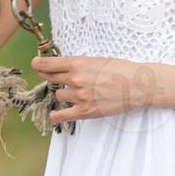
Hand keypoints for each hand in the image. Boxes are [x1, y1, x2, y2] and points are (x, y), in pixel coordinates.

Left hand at [30, 55, 166, 122]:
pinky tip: (57, 114)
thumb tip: (63, 67)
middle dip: (53, 78)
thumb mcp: (97, 60)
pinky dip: (56, 115)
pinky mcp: (85, 111)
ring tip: (78, 93)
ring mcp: (79, 96)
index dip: (38, 64)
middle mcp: (76, 79)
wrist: (138, 85)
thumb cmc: (120, 70)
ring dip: (64, 94)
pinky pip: (60, 115)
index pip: (47, 64)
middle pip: (50, 79)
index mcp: (78, 63)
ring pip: (59, 95)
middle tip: (60, 78)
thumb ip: (78, 64)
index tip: (36, 64)